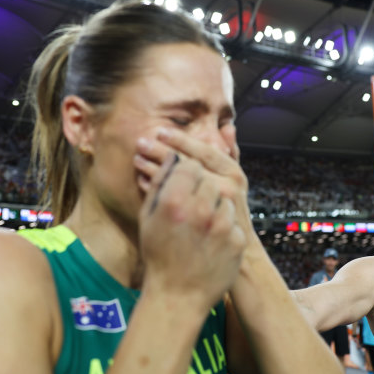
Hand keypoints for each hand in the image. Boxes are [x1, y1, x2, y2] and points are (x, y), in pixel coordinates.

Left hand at [134, 129, 252, 234]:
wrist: (235, 246)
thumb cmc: (231, 208)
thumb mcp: (234, 180)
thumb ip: (231, 154)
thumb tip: (228, 127)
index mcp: (233, 172)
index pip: (204, 151)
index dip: (181, 140)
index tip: (160, 132)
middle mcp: (226, 187)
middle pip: (189, 164)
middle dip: (163, 152)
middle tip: (141, 143)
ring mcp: (214, 205)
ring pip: (180, 182)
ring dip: (155, 169)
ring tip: (137, 160)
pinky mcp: (202, 220)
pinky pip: (174, 201)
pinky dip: (157, 189)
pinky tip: (143, 181)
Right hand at [139, 152, 246, 312]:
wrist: (178, 295)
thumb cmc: (159, 255)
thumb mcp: (149, 217)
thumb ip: (159, 182)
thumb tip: (170, 155)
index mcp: (174, 201)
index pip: (189, 164)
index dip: (185, 169)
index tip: (183, 177)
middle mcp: (201, 210)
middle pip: (208, 178)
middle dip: (200, 185)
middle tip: (191, 201)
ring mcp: (223, 226)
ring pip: (223, 197)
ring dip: (213, 204)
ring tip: (199, 225)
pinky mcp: (238, 240)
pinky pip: (231, 220)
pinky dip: (222, 224)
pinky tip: (209, 239)